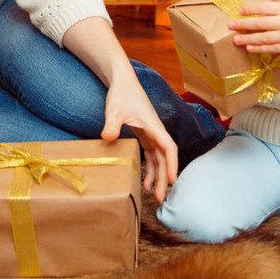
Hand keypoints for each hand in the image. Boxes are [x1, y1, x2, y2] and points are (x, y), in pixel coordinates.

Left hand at [100, 70, 177, 202]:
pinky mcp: (143, 133)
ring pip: (159, 157)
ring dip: (158, 174)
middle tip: (159, 198)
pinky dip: (150, 167)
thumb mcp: (114, 109)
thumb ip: (112, 124)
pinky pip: (151, 154)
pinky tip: (143, 180)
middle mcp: (155, 130)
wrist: (121, 80)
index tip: (171, 181)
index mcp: (153, 125)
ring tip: (153, 194)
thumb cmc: (121, 93)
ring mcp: (150, 132)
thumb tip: (108, 137)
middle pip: (165, 157)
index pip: (168, 147)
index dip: (172, 164)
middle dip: (164, 177)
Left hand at [230, 0, 279, 56]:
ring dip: (247, 39)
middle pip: (259, 23)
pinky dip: (259, 48)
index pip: (263, 8)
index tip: (240, 11)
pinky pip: (271, 48)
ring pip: (263, 38)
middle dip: (243, 24)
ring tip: (236, 39)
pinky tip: (250, 48)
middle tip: (231, 25)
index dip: (250, 10)